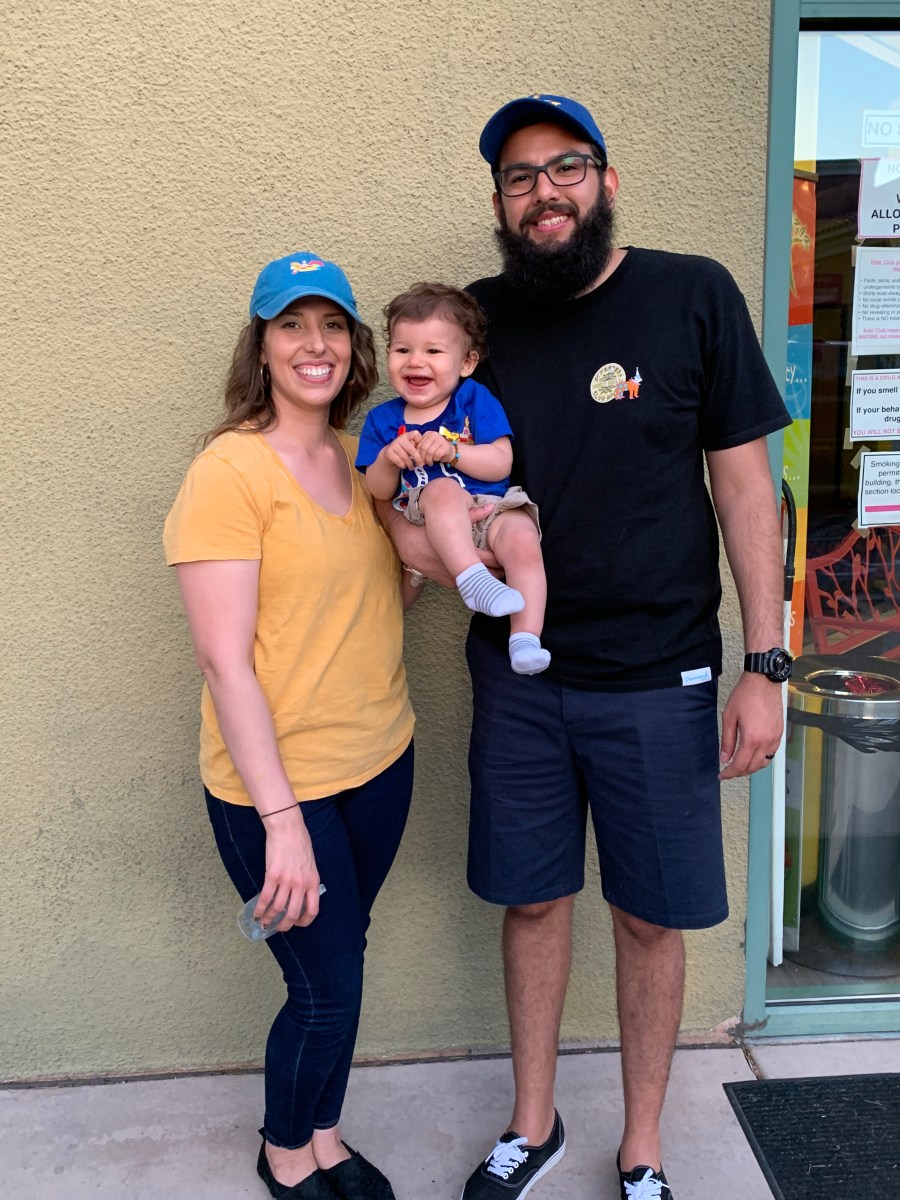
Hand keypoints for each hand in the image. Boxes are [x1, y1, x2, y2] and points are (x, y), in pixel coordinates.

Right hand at [256, 806, 320, 929]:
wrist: (288, 828)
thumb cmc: (300, 841)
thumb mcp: (311, 863)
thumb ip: (308, 878)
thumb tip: (302, 892)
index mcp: (313, 881)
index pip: (313, 909)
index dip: (304, 921)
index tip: (297, 923)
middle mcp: (301, 884)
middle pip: (293, 913)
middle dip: (285, 925)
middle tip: (278, 928)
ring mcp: (287, 880)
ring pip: (277, 908)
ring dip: (269, 919)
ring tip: (264, 923)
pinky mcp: (272, 875)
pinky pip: (265, 897)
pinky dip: (260, 908)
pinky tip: (256, 913)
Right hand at [383, 431, 422, 470]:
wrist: (389, 454)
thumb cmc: (403, 450)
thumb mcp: (410, 446)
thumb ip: (416, 446)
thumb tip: (425, 453)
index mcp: (407, 435)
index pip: (415, 434)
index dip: (420, 440)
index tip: (422, 448)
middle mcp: (400, 439)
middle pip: (412, 450)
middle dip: (417, 459)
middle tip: (420, 465)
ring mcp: (393, 445)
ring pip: (405, 457)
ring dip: (410, 464)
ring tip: (412, 467)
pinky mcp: (389, 452)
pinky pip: (399, 461)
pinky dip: (403, 465)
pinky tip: (404, 466)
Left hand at [418, 431, 454, 464]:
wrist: (451, 451)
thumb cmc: (436, 450)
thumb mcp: (427, 447)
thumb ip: (420, 449)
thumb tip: (414, 458)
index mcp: (428, 434)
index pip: (419, 444)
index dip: (417, 454)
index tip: (418, 460)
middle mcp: (434, 434)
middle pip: (424, 448)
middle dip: (422, 458)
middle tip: (423, 463)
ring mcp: (440, 439)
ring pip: (430, 452)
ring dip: (429, 460)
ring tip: (430, 463)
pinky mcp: (445, 446)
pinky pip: (437, 455)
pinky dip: (435, 459)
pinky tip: (436, 460)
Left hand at [718, 672, 783, 779]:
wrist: (763, 681)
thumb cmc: (745, 695)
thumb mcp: (729, 717)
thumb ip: (727, 740)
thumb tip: (724, 758)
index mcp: (752, 738)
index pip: (740, 764)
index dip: (729, 773)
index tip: (722, 776)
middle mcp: (766, 741)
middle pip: (753, 767)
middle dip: (739, 772)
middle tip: (728, 771)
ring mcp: (775, 738)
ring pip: (764, 762)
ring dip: (751, 767)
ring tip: (739, 765)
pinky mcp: (780, 733)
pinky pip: (771, 753)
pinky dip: (761, 759)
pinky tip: (752, 755)